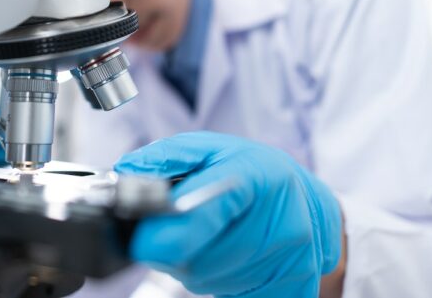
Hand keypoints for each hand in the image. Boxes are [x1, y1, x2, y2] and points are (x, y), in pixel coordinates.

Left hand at [115, 132, 342, 297]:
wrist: (304, 195)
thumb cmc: (251, 169)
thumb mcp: (207, 147)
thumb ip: (164, 158)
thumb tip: (127, 175)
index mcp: (254, 175)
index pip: (196, 218)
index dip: (160, 235)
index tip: (143, 239)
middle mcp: (280, 219)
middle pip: (196, 261)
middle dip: (175, 248)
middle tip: (184, 227)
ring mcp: (292, 258)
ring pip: (209, 282)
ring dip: (196, 265)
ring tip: (212, 236)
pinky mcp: (295, 286)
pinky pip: (232, 296)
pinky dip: (220, 281)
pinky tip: (228, 256)